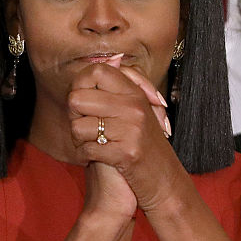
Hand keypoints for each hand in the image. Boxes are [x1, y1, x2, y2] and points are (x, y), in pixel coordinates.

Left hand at [69, 61, 184, 214]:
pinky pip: (87, 149)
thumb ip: (122, 86)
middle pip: (77, 98)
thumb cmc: (145, 146)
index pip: (97, 71)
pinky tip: (97, 159)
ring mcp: (131, 129)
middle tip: (87, 128)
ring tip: (94, 144)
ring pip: (78, 127)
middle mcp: (134, 107)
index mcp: (135, 93)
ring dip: (80, 140)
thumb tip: (115, 58)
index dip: (82, 85)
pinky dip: (86, 157)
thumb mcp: (138, 111)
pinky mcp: (126, 153)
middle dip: (75, 116)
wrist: (165, 182)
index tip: (85, 103)